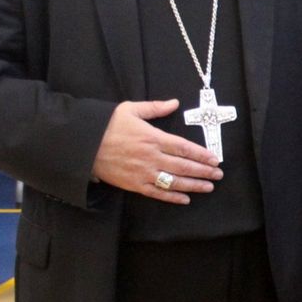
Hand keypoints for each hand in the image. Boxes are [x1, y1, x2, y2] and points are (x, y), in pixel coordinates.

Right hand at [90, 99, 222, 202]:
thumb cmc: (107, 125)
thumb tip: (175, 102)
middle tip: (218, 175)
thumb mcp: (130, 109)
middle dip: (203, 171)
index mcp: (153, 138)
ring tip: (208, 187)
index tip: (215, 159)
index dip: (201, 154)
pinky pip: (157, 193)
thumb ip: (155, 107)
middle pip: (183, 166)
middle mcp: (151, 157)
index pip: (184, 148)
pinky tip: (185, 199)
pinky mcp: (134, 185)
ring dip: (193, 185)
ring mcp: (143, 173)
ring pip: (174, 182)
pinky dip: (172, 197)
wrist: (83, 145)